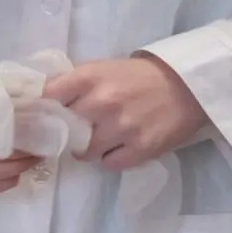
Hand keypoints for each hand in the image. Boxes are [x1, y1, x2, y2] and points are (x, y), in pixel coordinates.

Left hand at [44, 54, 208, 170]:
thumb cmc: (140, 75)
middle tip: (78, 130)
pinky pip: (110, 164)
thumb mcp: (103, 68)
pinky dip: (112, 158)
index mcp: (89, 77)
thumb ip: (75, 84)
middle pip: (66, 128)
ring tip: (102, 140)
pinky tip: (120, 147)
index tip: (47, 115)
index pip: (48, 97)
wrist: (187, 85)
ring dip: (90, 148)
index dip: (45, 108)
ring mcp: (121, 127)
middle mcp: (101, 102)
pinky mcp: (141, 148)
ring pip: (86, 152)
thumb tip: (43, 101)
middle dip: (70, 131)